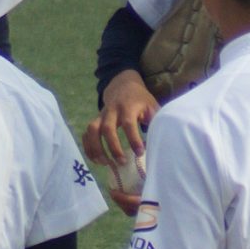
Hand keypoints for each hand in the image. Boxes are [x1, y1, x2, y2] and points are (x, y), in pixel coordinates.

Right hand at [83, 72, 158, 206]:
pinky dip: (88, 147)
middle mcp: (112, 110)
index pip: (129, 123)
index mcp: (128, 107)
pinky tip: (96, 159)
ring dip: (96, 148)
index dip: (133, 139)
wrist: (123, 85)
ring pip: (92, 130)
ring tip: (105, 163)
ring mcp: (101, 115)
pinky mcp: (95, 120)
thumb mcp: (152, 105)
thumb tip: (162, 139)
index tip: (140, 153)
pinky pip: (86, 134)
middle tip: (122, 162)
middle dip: (113, 147)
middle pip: (107, 128)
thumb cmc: (141, 99)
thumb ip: (155, 120)